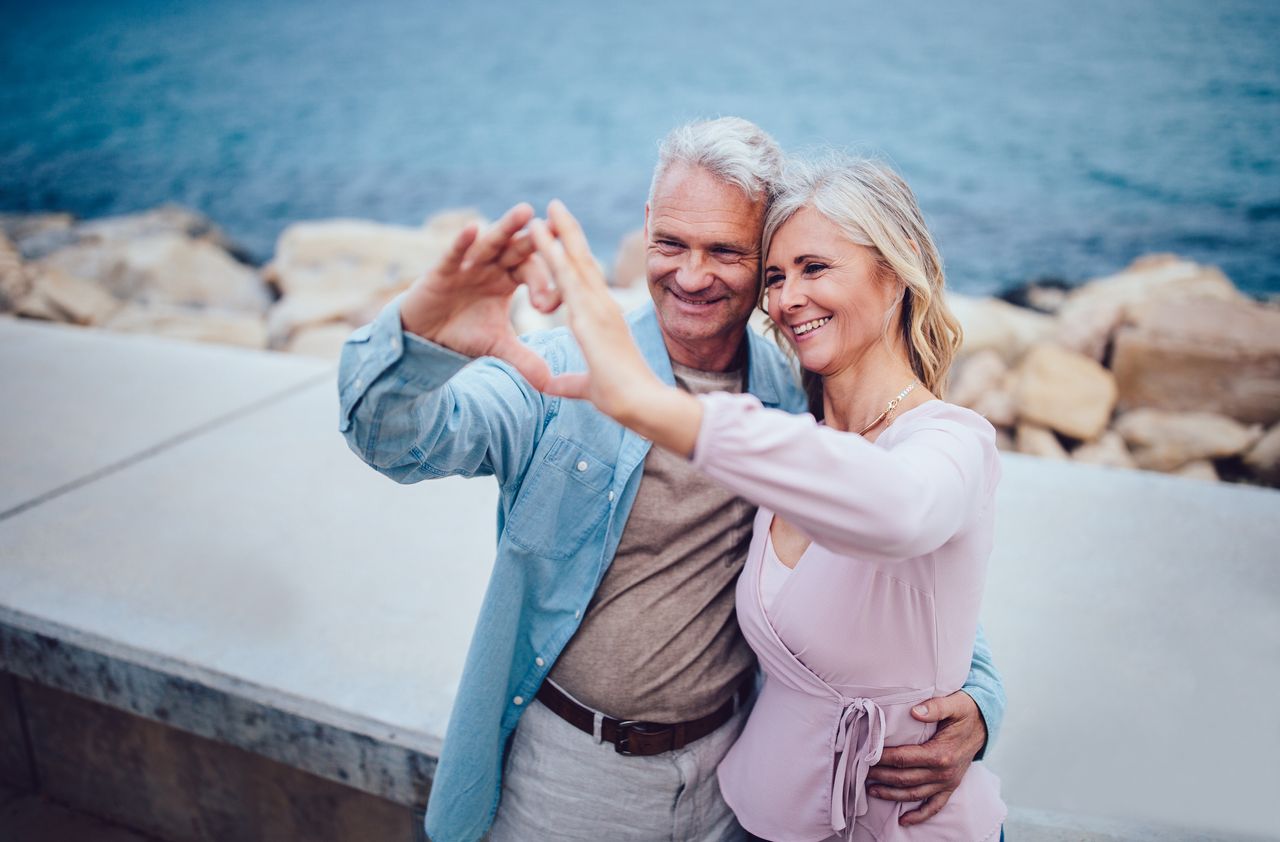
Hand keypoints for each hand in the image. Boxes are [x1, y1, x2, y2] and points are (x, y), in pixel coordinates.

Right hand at [399, 203, 559, 388]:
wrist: (425, 336)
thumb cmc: (464, 332)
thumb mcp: (497, 347)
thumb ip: (524, 359)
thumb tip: (551, 383)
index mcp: (510, 278)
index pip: (535, 272)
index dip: (545, 286)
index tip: (550, 307)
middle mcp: (492, 265)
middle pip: (519, 248)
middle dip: (536, 240)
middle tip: (556, 229)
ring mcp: (468, 263)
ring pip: (491, 242)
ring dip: (507, 227)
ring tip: (526, 210)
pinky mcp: (443, 269)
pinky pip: (454, 252)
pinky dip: (462, 242)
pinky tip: (472, 228)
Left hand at [529, 200, 702, 454]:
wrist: (639, 403)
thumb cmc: (620, 398)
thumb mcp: (587, 386)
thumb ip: (569, 382)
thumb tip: (550, 386)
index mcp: (604, 320)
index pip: (586, 281)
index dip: (574, 257)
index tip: (564, 237)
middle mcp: (603, 307)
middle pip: (583, 262)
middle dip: (569, 233)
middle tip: (555, 207)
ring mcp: (598, 308)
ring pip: (574, 262)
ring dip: (560, 234)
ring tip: (547, 208)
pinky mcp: (589, 314)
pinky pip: (565, 276)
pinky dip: (552, 252)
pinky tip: (539, 234)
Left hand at [867, 690, 986, 826]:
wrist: (984, 724)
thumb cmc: (965, 711)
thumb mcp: (954, 704)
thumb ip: (935, 707)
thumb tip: (914, 712)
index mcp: (941, 753)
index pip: (904, 758)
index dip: (883, 758)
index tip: (866, 754)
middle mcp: (944, 772)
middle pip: (905, 778)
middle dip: (881, 776)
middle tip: (861, 771)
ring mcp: (947, 782)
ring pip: (914, 794)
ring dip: (891, 795)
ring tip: (870, 790)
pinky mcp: (950, 786)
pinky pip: (934, 806)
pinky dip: (919, 816)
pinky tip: (904, 821)